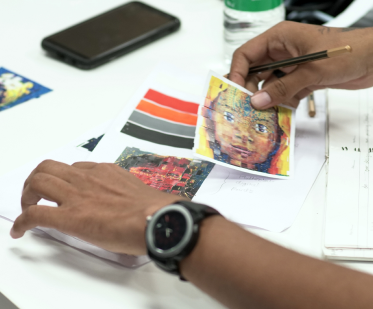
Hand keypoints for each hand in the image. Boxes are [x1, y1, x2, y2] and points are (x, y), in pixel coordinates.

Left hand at [10, 160, 185, 254]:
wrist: (157, 219)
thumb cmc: (154, 209)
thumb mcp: (138, 192)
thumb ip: (125, 192)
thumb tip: (126, 205)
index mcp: (105, 172)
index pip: (76, 169)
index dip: (65, 179)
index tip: (65, 190)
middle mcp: (88, 178)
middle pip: (49, 167)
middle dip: (37, 180)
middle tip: (36, 194)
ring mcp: (78, 195)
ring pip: (38, 181)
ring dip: (27, 194)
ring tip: (28, 207)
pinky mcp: (70, 217)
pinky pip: (35, 214)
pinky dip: (23, 221)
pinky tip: (21, 230)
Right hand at [229, 22, 372, 108]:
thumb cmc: (348, 51)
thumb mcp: (311, 70)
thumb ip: (282, 87)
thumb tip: (257, 101)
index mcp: (279, 38)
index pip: (246, 54)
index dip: (236, 72)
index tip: (234, 91)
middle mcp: (281, 52)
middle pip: (254, 72)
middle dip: (251, 90)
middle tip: (248, 107)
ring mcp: (290, 66)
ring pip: (268, 85)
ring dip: (270, 99)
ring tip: (269, 111)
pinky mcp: (300, 78)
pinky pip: (283, 92)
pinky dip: (284, 102)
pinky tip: (289, 107)